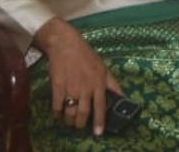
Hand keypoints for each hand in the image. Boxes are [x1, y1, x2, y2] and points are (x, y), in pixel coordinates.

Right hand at [34, 17, 123, 135]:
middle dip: (81, 124)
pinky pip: (57, 106)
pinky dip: (57, 113)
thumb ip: (112, 84)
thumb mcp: (103, 67)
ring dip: (70, 121)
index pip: (101, 106)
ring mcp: (71, 88)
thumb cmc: (86, 55)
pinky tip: (57, 114)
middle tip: (80, 126)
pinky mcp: (58, 86)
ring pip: (71, 112)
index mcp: (99, 82)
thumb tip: (122, 96)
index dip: (100, 121)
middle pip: (84, 113)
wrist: (65, 44)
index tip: (98, 133)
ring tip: (69, 122)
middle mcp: (86, 87)